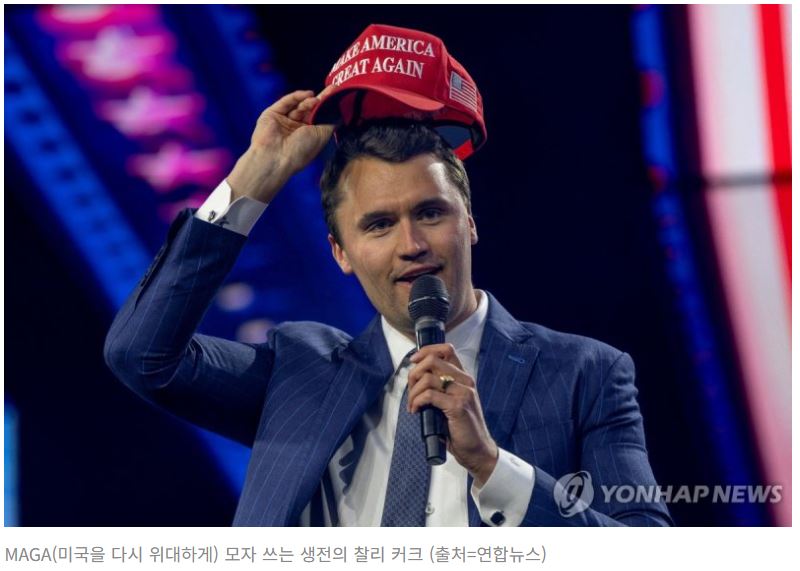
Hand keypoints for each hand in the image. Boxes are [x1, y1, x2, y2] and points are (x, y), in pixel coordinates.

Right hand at [227, 88, 334, 202]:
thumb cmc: (301, 151)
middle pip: (309, 109)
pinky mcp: (272, 114)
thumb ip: (331, 123)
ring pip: (299, 106)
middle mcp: (295, 129)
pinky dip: (297, 96)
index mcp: (308, 136)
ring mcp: (283, 121)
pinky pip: (286, 102)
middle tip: (333, 89)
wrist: (276, 158)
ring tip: (316, 99)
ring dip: (309, 101)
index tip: (338, 96)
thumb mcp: (322, 136)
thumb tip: (341, 112)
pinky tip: (308, 94)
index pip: (319, 118)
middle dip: (321, 100)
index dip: (328, 108)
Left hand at [407, 344, 498, 485]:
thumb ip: (440, 388)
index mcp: (464, 378)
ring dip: (413, 391)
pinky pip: (429, 395)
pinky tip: (416, 410)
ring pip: (428, 378)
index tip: (413, 361)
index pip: (446, 350)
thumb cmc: (462, 428)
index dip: (426, 351)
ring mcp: (463, 393)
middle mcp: (466, 381)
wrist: (478, 450)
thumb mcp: (452, 402)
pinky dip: (417, 401)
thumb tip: (416, 378)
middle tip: (410, 390)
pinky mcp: (458, 406)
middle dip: (414, 373)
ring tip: (413, 404)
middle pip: (433, 360)